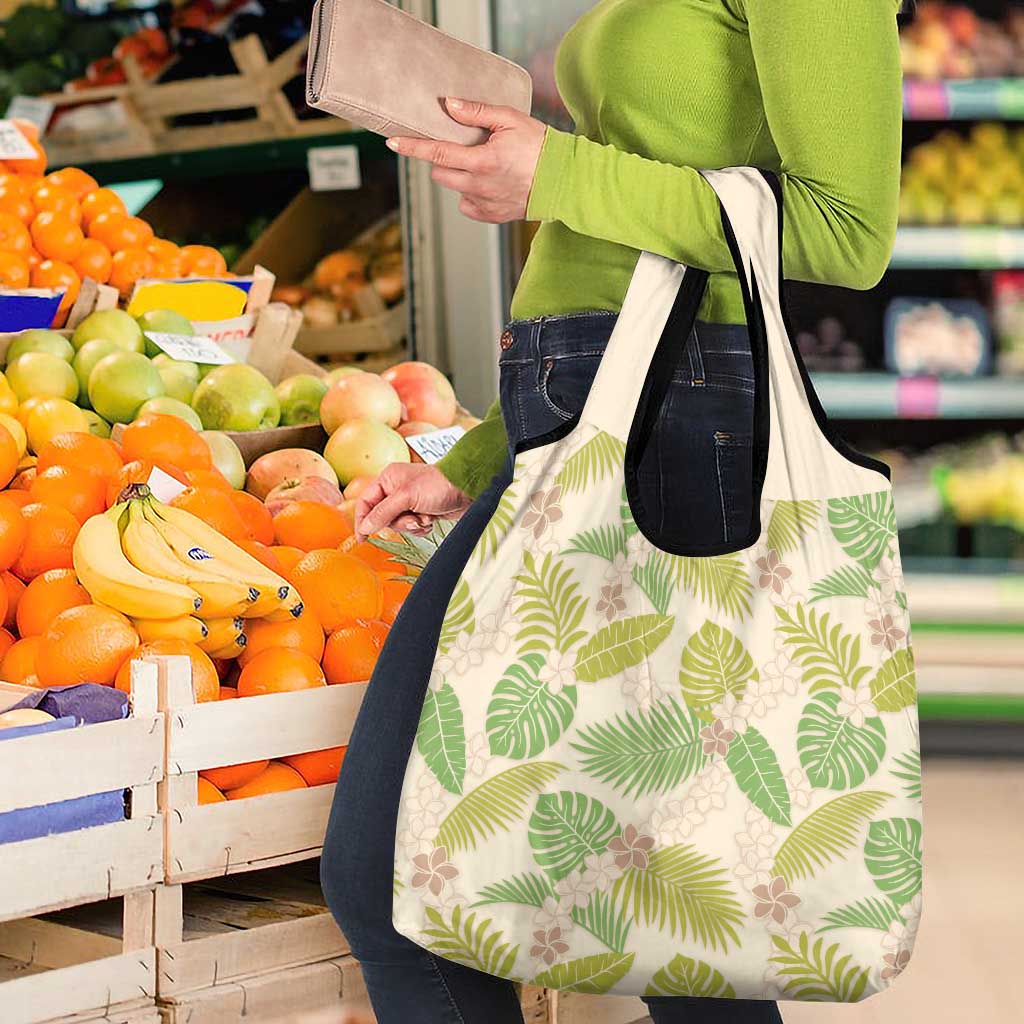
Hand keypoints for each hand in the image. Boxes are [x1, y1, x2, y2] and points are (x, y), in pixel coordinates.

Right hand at [354, 463, 472, 539]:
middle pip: (382, 517)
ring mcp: (409, 501)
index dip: (362, 520)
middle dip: (398, 522)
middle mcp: (396, 489)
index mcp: (388, 479)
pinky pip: (412, 527)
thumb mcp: (406, 497)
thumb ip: (383, 512)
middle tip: (412, 519)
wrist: (468, 489)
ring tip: (425, 517)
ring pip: (398, 524)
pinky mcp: (421, 511)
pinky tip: (431, 520)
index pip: (366, 502)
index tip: (362, 538)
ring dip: (412, 525)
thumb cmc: (438, 485)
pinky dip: (421, 527)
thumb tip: (365, 527)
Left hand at [386, 97, 546, 222]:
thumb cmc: (540, 146)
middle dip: (442, 159)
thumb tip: (448, 105)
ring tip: (481, 164)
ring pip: (454, 188)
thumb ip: (476, 112)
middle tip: (460, 147)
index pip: (437, 153)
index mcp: (482, 161)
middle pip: (440, 173)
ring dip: (458, 175)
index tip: (393, 143)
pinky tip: (488, 183)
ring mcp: (484, 204)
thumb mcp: (510, 119)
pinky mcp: (491, 216)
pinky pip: (467, 204)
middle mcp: (479, 186)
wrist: (564, 181)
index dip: (412, 147)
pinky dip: (471, 193)